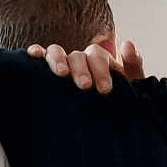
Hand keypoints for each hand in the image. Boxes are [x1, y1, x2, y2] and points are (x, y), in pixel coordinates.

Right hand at [25, 39, 143, 93]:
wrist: (109, 123)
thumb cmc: (118, 101)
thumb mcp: (131, 84)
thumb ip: (134, 64)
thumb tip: (127, 43)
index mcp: (100, 61)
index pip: (98, 57)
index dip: (101, 70)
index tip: (105, 90)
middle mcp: (80, 60)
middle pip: (78, 56)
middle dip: (82, 70)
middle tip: (86, 86)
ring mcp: (63, 64)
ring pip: (57, 52)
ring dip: (59, 60)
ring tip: (62, 74)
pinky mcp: (46, 72)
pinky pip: (40, 56)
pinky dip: (36, 52)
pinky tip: (33, 55)